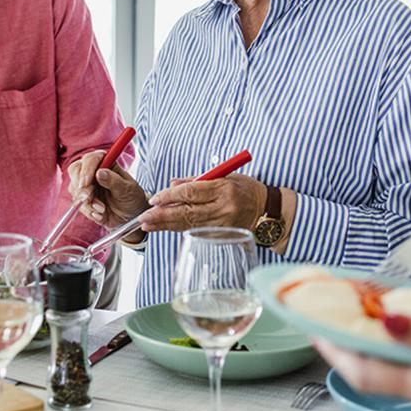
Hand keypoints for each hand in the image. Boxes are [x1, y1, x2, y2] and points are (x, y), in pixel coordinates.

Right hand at [70, 154, 147, 228]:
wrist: (131, 216)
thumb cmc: (132, 197)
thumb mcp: (127, 189)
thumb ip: (114, 181)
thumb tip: (100, 172)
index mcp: (105, 162)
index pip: (90, 159)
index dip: (86, 170)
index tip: (86, 183)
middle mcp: (93, 171)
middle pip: (75, 171)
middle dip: (80, 186)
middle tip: (88, 198)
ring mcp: (86, 185)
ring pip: (75, 189)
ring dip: (86, 201)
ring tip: (102, 209)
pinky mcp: (83, 199)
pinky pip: (78, 204)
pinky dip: (88, 211)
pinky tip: (100, 215)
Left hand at [136, 173, 265, 232]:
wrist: (266, 210)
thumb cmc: (245, 189)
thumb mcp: (224, 176)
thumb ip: (197, 180)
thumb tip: (172, 185)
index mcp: (223, 189)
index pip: (191, 192)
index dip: (170, 196)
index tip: (155, 198)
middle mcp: (222, 208)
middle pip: (187, 212)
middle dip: (162, 215)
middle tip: (144, 217)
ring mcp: (221, 224)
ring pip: (188, 225)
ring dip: (165, 225)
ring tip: (147, 225)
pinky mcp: (220, 235)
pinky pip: (195, 231)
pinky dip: (178, 229)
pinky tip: (164, 228)